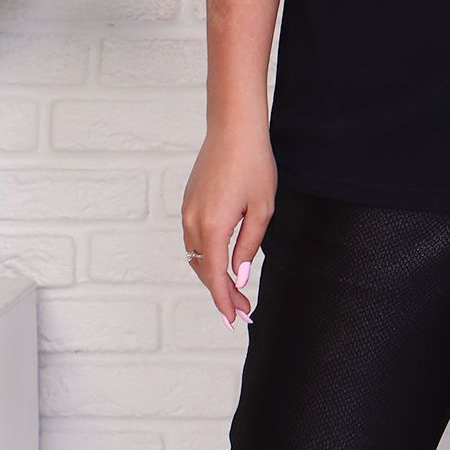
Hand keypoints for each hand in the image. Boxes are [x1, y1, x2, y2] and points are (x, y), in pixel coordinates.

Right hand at [181, 120, 277, 328]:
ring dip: (213, 275)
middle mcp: (193, 222)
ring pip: (196, 256)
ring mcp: (187, 211)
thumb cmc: (253, 164)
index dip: (225, 302)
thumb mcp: (262, 208)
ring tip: (236, 289)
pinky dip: (206, 256)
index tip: (235, 321)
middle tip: (243, 309)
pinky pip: (193, 239)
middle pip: (204, 270)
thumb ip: (249, 246)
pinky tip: (222, 260)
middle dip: (222, 293)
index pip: (216, 277)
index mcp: (213, 227)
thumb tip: (239, 275)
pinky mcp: (188, 202)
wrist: (233, 129)